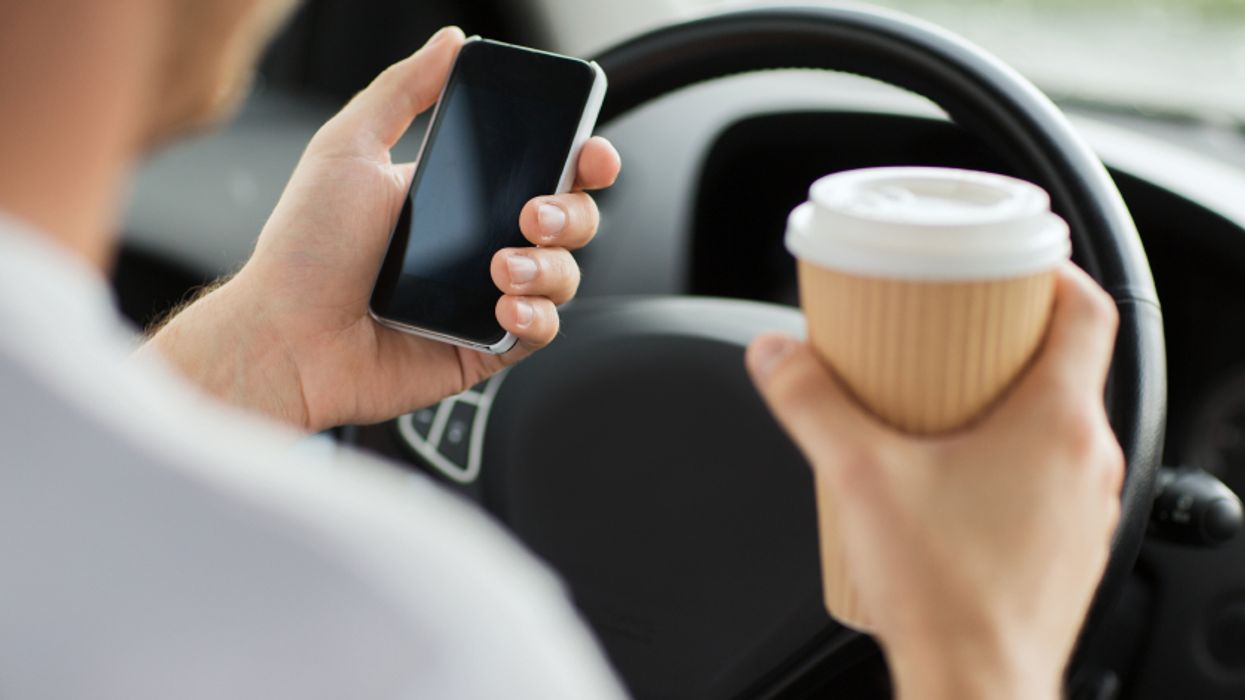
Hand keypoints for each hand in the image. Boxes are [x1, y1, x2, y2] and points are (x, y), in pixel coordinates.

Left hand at [145, 27, 620, 430]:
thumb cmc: (305, 251)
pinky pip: (541, 330)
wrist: (284, 337)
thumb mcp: (348, 147)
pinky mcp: (485, 346)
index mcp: (459, 193)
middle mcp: (480, 243)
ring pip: (564, 274)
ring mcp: (486, 296)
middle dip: (569, 212)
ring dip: (550, 266)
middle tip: (532, 213)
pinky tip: (503, 307)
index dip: (579, 158)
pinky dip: (535, 316)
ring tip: (502, 267)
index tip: (589, 152)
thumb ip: (404, 89)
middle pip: (569, 219)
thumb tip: (451, 42)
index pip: (542, 168)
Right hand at [746, 263, 1123, 699]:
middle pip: (1065, 363)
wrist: (976, 686)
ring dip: (1007, 395)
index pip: (1088, 312)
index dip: (1052, 272)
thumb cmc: (945, 596)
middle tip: (951, 325)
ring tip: (941, 395)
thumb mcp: (860, 476)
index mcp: (1059, 424)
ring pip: (1058, 421)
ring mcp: (1084, 507)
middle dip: (1007, 334)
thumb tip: (776, 354)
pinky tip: (951, 469)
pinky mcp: (1066, 544)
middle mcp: (1088, 461)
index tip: (1013, 261)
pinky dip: (1011, 450)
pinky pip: (1049, 472)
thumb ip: (810, 402)